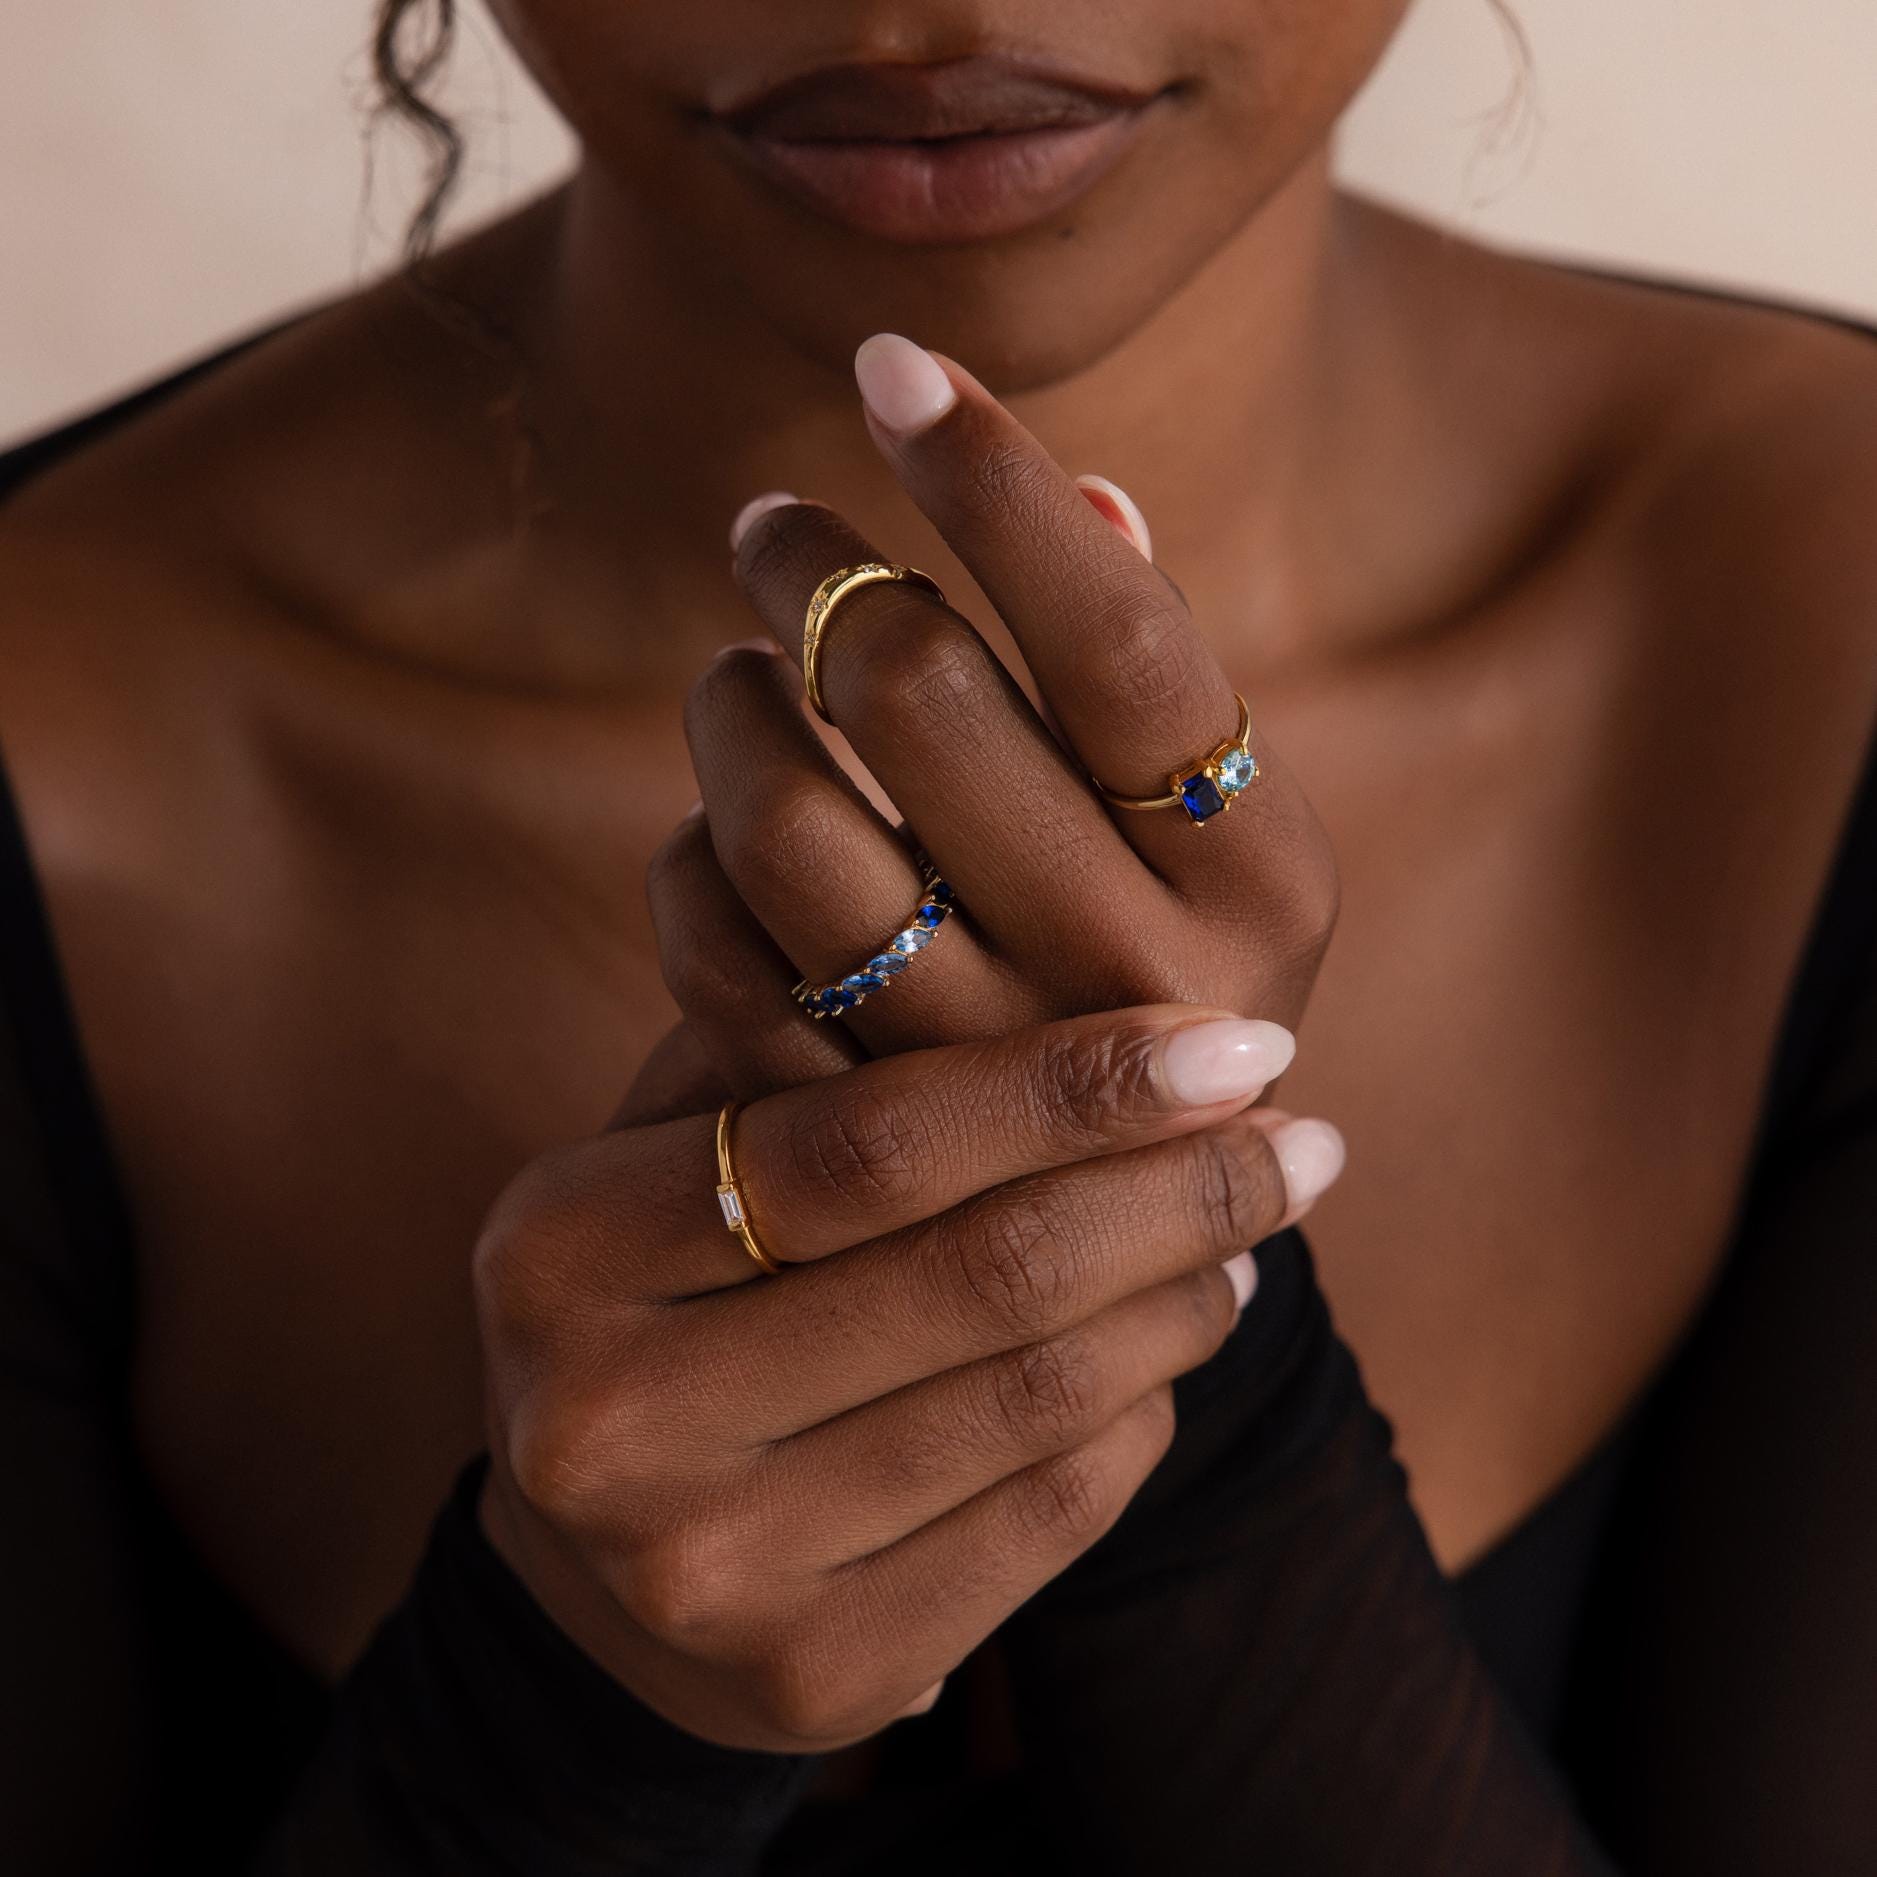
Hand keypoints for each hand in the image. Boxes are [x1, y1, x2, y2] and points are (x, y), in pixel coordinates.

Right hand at [476, 1005, 1323, 1752]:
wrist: (601, 1556)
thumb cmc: (681, 1287)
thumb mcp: (694, 1148)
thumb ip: (832, 1056)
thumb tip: (1133, 1017)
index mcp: (557, 1248)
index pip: (869, 1145)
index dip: (1075, 1085)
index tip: (1237, 1045)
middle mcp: (604, 1422)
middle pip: (979, 1276)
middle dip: (1181, 1191)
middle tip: (1300, 1139)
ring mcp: (702, 1571)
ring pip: (1034, 1402)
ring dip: (1186, 1299)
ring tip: (1252, 1233)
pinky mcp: (808, 1682)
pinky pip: (1047, 1521)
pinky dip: (1143, 1416)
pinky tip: (1173, 1345)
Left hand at [654, 333, 1337, 1104]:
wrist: (1126, 1216)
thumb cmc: (1168, 959)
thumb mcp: (1213, 836)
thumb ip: (1154, 681)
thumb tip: (1083, 497)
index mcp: (1264, 872)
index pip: (1118, 636)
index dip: (995, 481)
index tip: (886, 362)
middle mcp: (1144, 982)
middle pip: (926, 699)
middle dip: (817, 573)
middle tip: (770, 529)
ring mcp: (993, 1079)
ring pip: (788, 826)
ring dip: (728, 706)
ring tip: (734, 673)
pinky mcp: (871, 1145)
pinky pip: (718, 956)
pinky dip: (688, 861)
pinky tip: (712, 824)